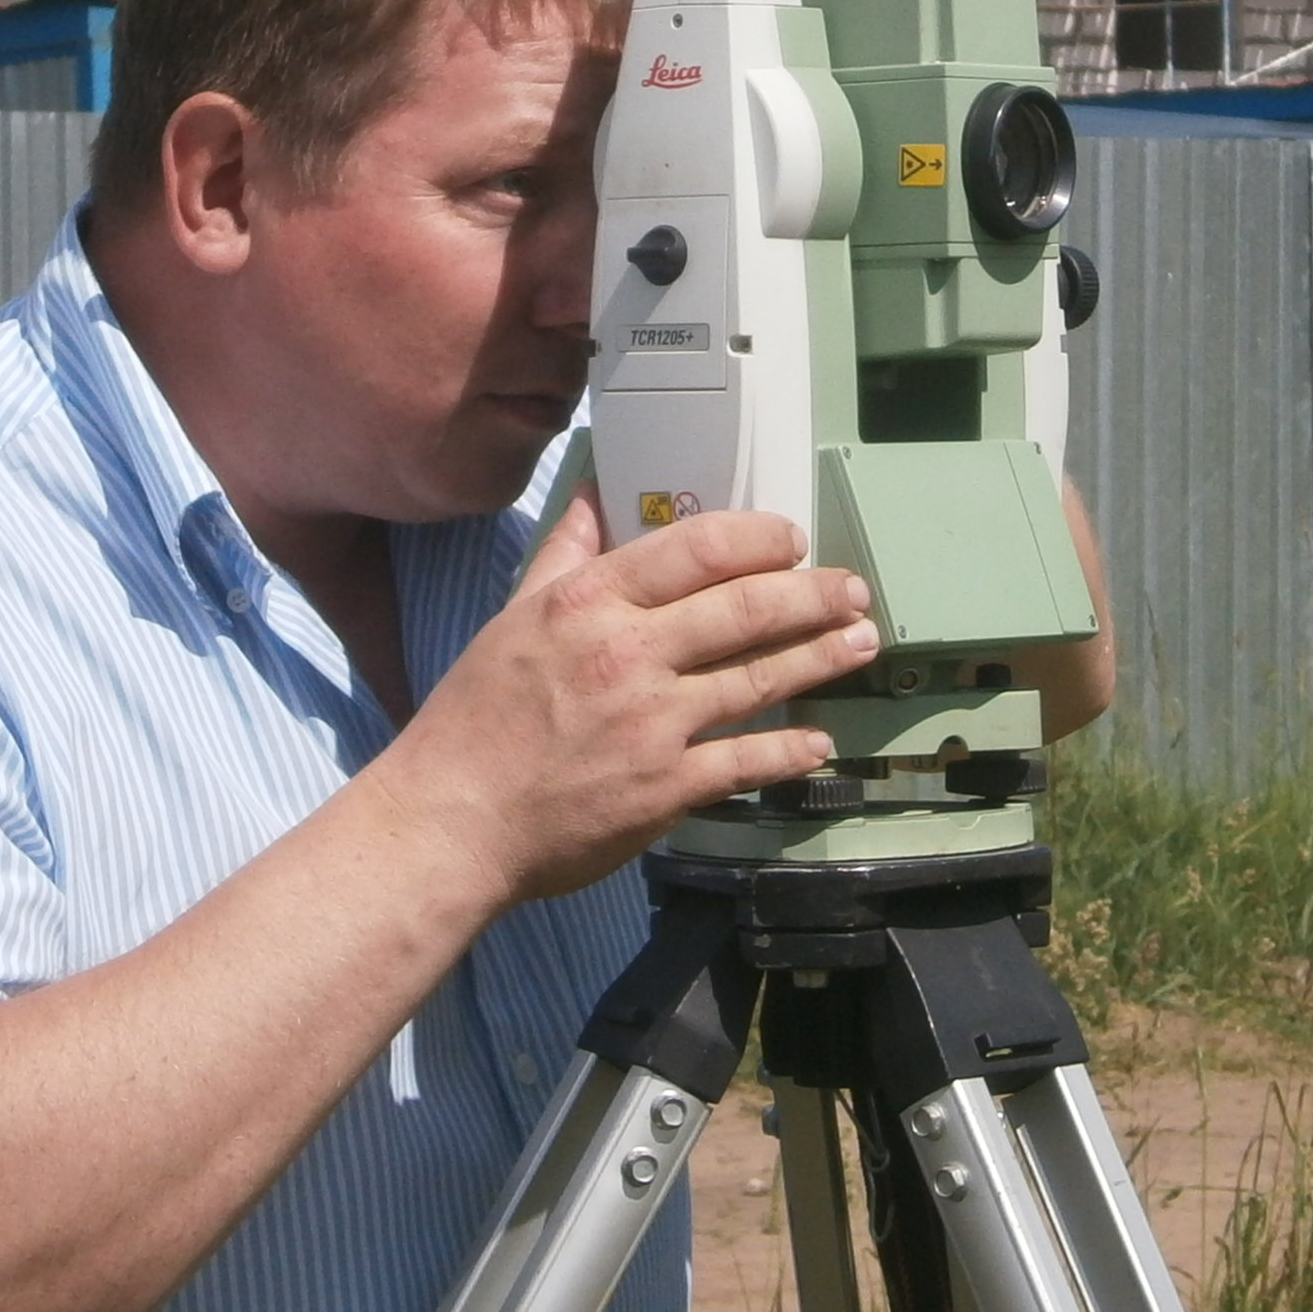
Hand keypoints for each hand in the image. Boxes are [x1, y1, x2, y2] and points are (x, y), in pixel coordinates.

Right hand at [373, 495, 879, 906]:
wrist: (453, 819)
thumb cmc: (477, 718)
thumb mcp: (515, 616)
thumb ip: (566, 552)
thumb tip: (597, 492)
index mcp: (590, 603)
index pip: (699, 549)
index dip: (760, 538)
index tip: (793, 539)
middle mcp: (628, 654)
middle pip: (747, 608)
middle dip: (814, 594)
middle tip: (851, 590)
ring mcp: (652, 724)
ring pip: (760, 678)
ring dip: (821, 657)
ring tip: (860, 642)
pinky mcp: (665, 788)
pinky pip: (746, 761)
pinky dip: (791, 749)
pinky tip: (819, 739)